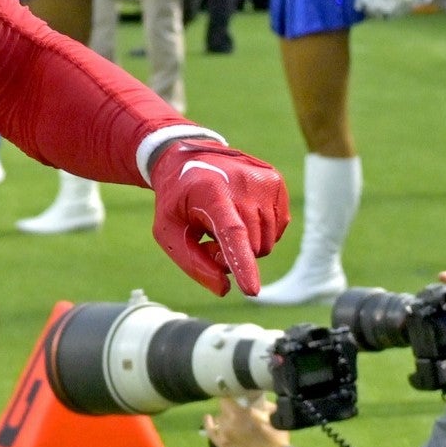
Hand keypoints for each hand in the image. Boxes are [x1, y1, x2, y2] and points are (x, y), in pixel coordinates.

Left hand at [149, 138, 289, 295]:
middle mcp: (243, 183)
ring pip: (266, 243)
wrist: (188, 156)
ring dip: (246, 245)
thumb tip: (224, 289)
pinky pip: (277, 229)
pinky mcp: (276, 182)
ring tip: (223, 224)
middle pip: (251, 247)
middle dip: (232, 255)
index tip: (251, 290)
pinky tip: (242, 216)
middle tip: (209, 239)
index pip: (232, 233)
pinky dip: (259, 233)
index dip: (242, 263)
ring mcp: (264, 181)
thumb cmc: (177, 199)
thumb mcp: (168, 230)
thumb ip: (192, 262)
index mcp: (212, 193)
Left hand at [201, 397, 289, 446]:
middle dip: (231, 409)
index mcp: (238, 414)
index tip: (235, 394)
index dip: (231, 395)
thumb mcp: (271, 415)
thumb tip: (255, 398)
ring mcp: (223, 437)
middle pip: (223, 410)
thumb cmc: (276, 438)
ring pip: (219, 421)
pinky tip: (209, 419)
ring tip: (232, 419)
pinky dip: (209, 425)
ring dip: (225, 418)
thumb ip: (260, 404)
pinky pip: (211, 434)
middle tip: (240, 411)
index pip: (226, 398)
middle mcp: (227, 424)